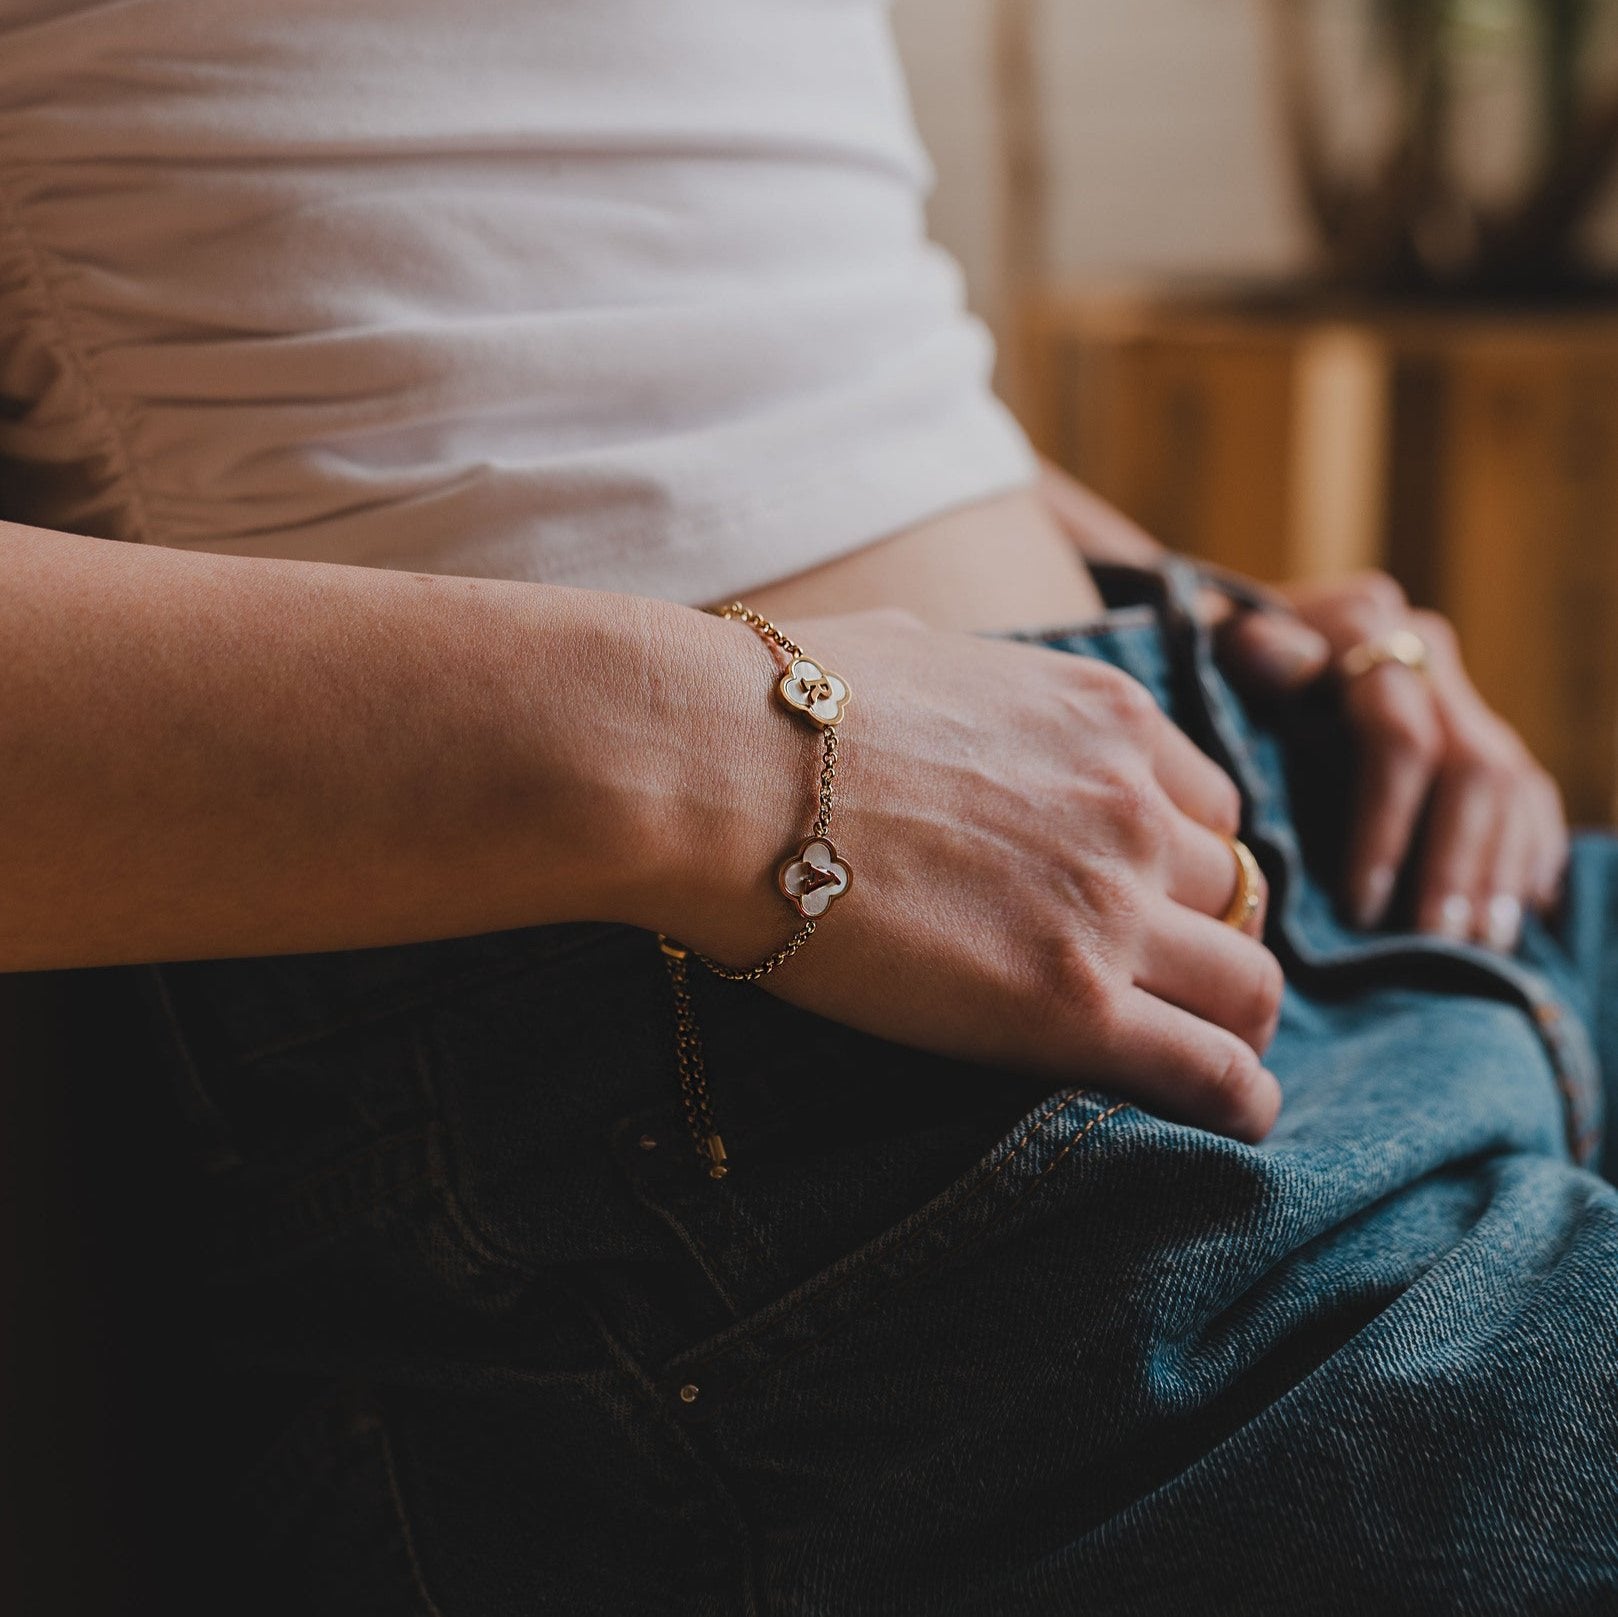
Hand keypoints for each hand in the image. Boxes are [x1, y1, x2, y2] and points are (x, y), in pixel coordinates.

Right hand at [657, 609, 1284, 1140]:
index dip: (1184, 861)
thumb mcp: (910, 651)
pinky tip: (1237, 1115)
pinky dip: (1238, 1098)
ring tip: (1206, 1056)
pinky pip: (1212, 1068)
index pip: (1209, 807)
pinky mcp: (1069, 1004)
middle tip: (1165, 982)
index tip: (1150, 900)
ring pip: (1246, 983)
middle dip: (1207, 937)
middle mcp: (1131, 806)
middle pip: (1237, 895)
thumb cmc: (777, 706)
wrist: (713, 771)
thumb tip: (945, 681)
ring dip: (1229, 1018)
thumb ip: (972, 682)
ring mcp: (1109, 906)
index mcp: (1102, 718)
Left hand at [1217, 572, 1567, 948]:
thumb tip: (1295, 662)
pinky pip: (1529, 798)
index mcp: (1361, 624)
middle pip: (1472, 768)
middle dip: (1453, 865)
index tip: (1357, 905)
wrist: (1227, 642)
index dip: (1384, 825)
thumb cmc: (1206, 666)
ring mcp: (1458, 694)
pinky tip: (1514, 917)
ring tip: (1473, 949)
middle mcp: (1422, 651)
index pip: (1398, 736)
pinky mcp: (1483, 734)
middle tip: (1431, 943)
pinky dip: (1526, 858)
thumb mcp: (1207, 653)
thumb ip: (1246, 654)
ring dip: (1494, 874)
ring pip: (1509, 788)